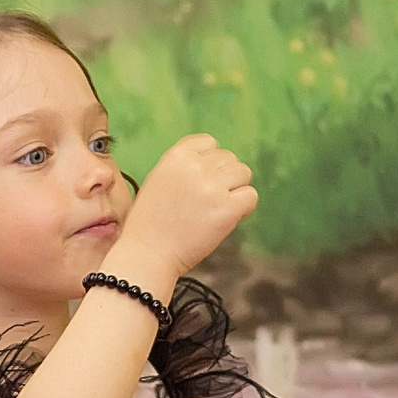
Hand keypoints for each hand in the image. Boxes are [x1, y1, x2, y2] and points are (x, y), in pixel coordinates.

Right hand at [109, 134, 257, 283]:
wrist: (146, 255)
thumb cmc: (150, 224)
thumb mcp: (157, 182)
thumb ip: (183, 168)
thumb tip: (215, 164)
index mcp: (175, 156)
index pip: (209, 142)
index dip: (210, 162)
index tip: (201, 181)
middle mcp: (194, 167)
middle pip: (229, 159)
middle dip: (223, 178)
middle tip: (208, 202)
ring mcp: (211, 187)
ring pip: (244, 173)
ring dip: (235, 190)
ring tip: (217, 210)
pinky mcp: (226, 209)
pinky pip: (251, 196)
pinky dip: (243, 208)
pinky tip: (227, 219)